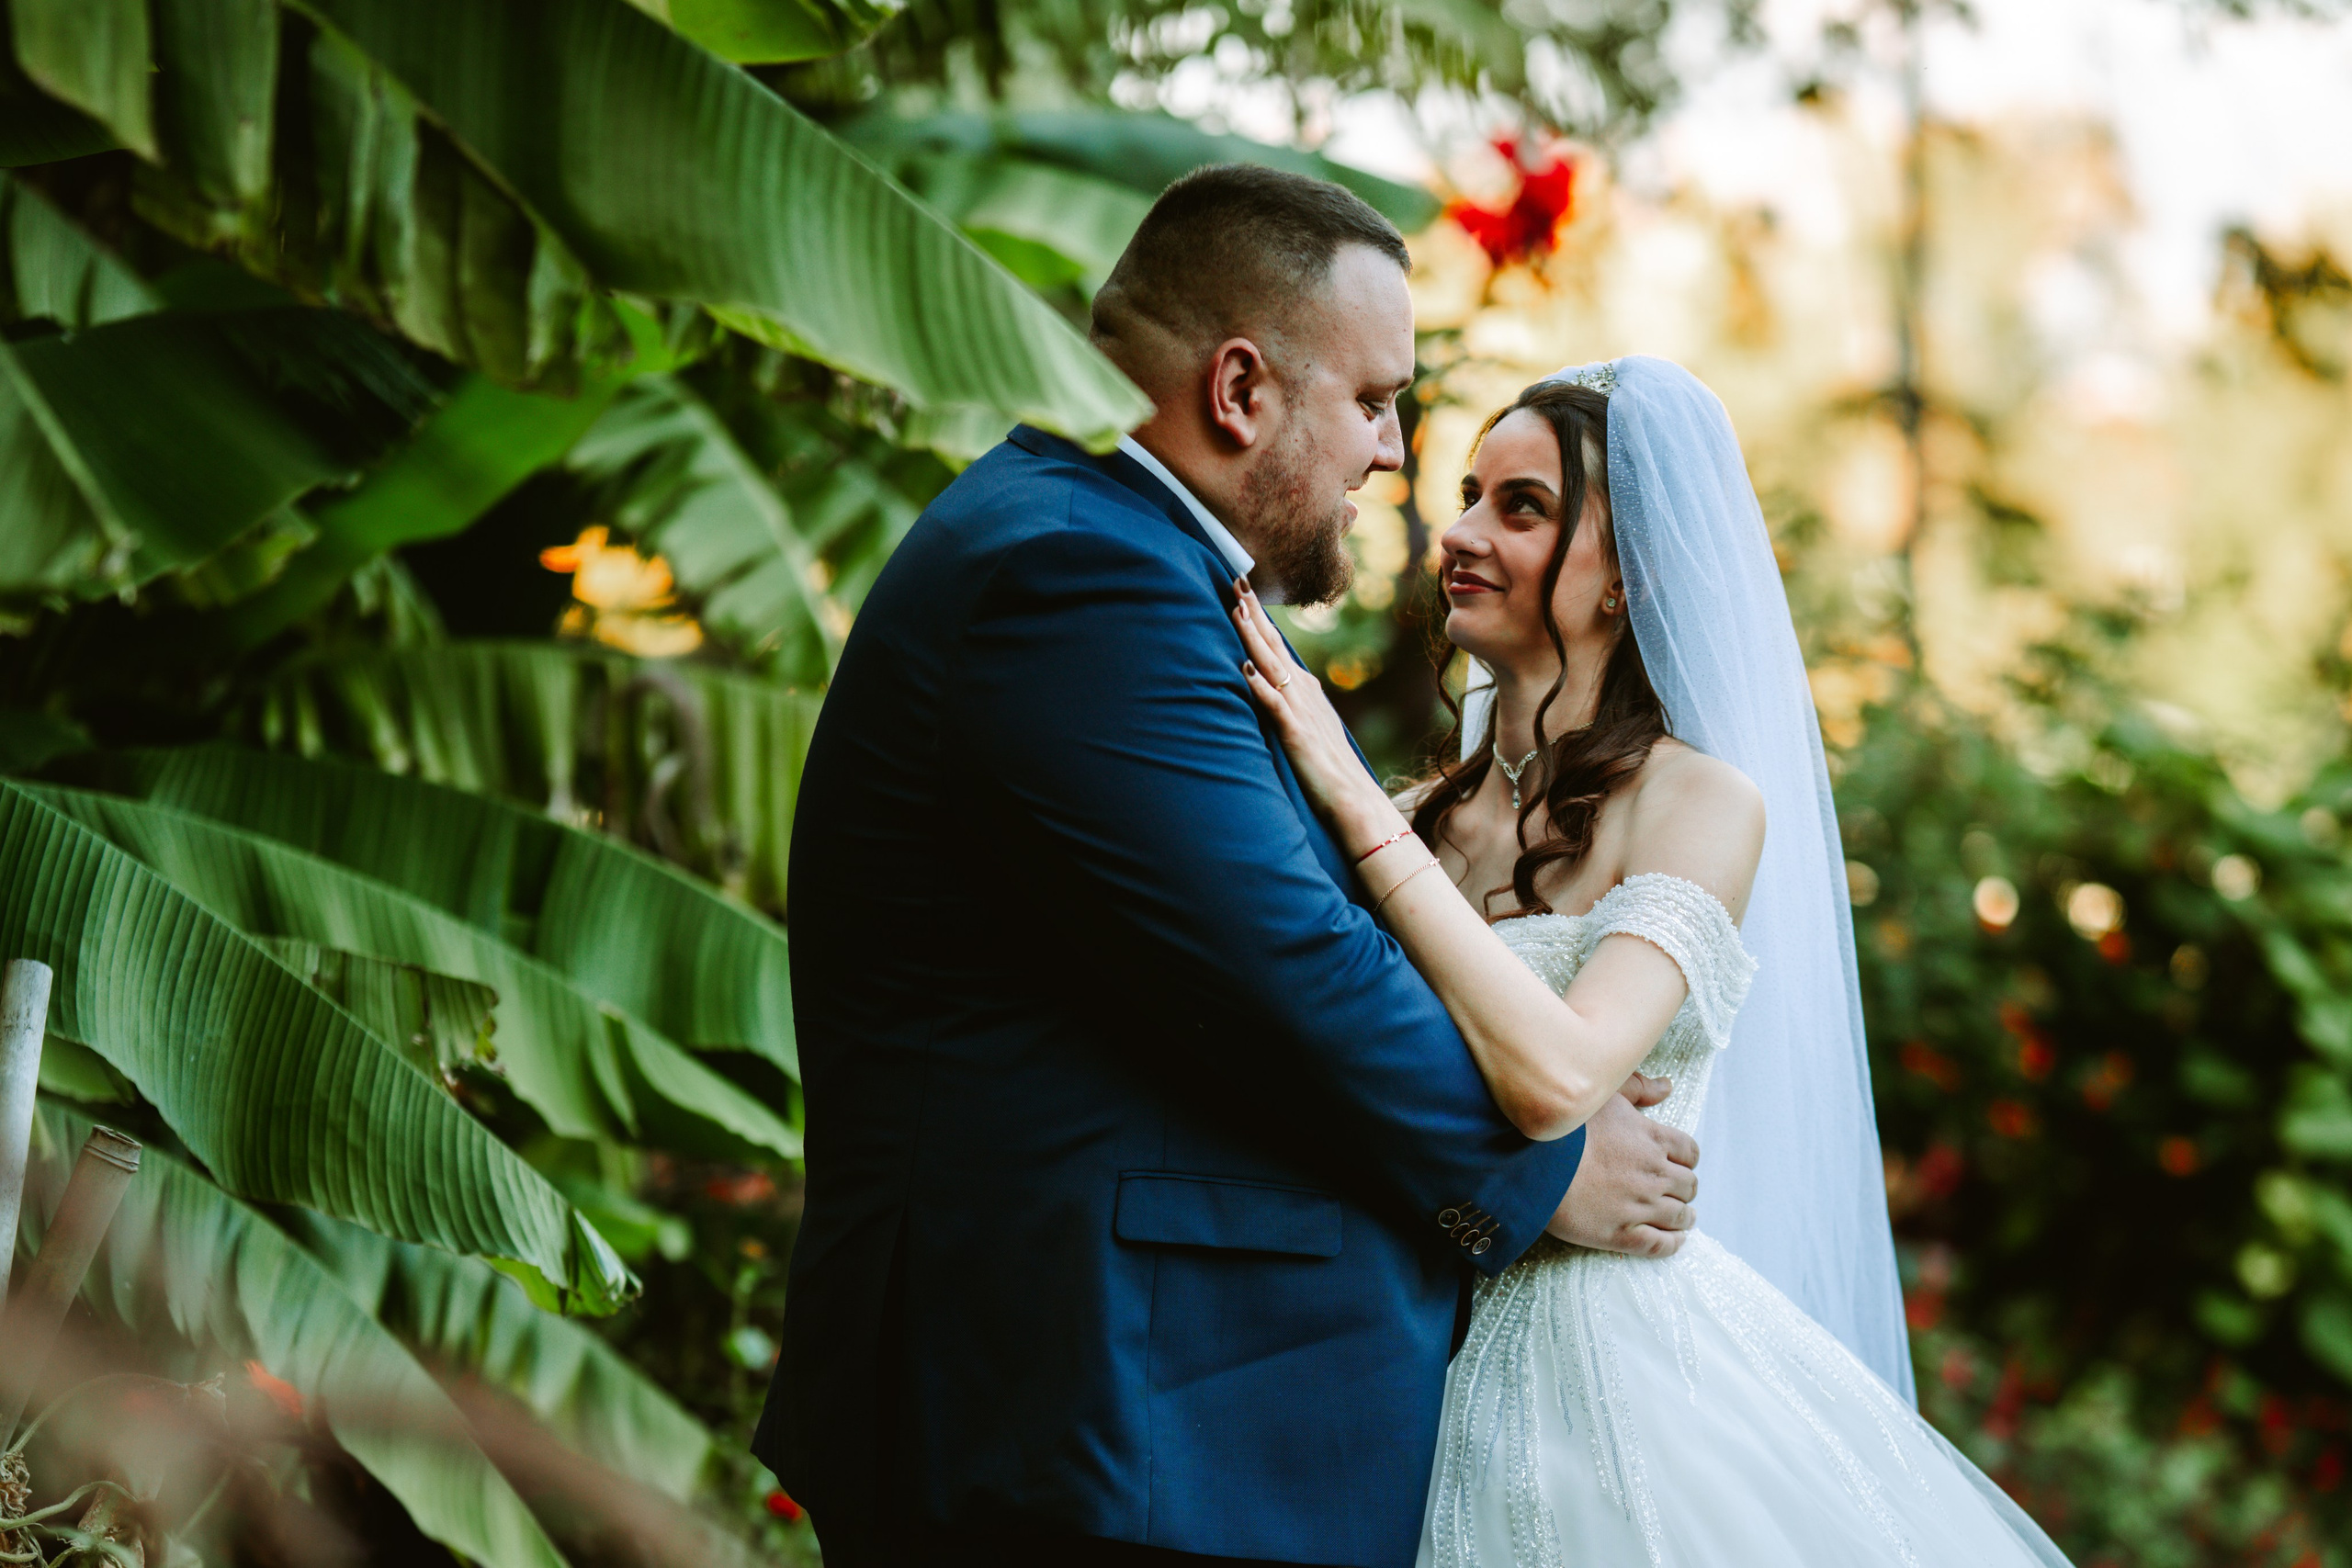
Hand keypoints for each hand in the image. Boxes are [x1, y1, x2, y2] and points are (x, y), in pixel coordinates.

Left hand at [1233, 579, 1389, 838]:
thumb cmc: (1329, 769)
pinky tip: (1245, 668)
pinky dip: (1259, 685)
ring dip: (1253, 635)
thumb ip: (1288, 706)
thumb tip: (1265, 685)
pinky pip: (1274, 705)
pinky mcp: (1296, 734)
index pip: (1276, 645)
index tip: (1242, 590)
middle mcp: (1303, 692)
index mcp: (1304, 690)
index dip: (1258, 617)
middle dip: (1253, 611)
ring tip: (1236, 607)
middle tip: (1235, 578)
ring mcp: (1300, 711)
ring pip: (1271, 665)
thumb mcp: (1309, 727)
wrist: (1355, 800)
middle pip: (1272, 644)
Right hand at [1545, 1073, 1698, 1256]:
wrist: (1535, 1166)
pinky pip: (1660, 1245)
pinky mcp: (1623, 1235)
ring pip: (1679, 1217)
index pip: (1689, 1152)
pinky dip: (1673, 1243)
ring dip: (1685, 1217)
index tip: (1678, 1162)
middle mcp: (1654, 1175)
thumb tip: (1667, 1086)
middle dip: (1685, 1188)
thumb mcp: (1604, 1096)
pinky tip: (1675, 1240)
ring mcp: (1640, 1207)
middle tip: (1677, 1190)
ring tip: (1683, 1219)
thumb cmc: (1566, 1128)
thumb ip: (1638, 1088)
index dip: (1686, 1158)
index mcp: (1652, 1140)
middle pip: (1688, 1185)